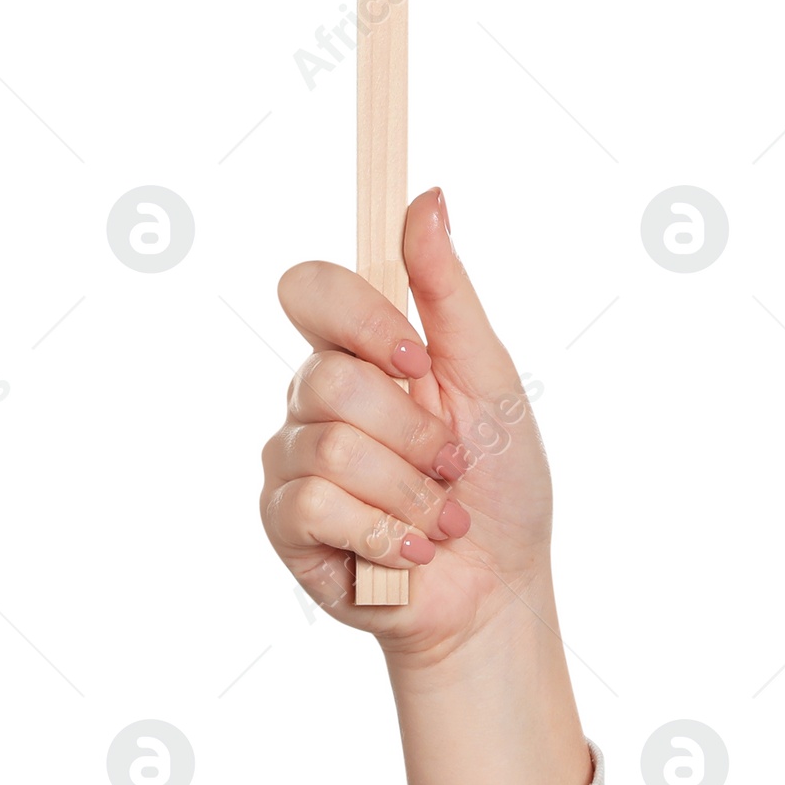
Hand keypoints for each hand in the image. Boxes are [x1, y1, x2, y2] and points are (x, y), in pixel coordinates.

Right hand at [262, 189, 590, 784]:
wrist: (498, 589)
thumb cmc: (499, 481)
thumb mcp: (487, 376)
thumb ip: (446, 289)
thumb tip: (428, 196)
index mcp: (360, 350)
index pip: (309, 289)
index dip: (362, 319)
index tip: (419, 361)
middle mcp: (314, 398)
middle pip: (328, 376)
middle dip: (412, 432)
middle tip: (451, 463)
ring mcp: (293, 460)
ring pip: (330, 446)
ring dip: (409, 492)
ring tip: (439, 516)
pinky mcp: (285, 525)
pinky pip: (316, 506)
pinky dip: (385, 532)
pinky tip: (413, 549)